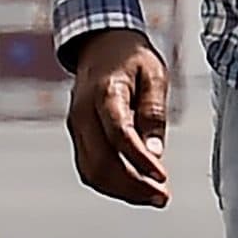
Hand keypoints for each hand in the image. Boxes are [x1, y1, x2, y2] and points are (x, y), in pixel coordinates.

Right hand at [65, 28, 170, 206]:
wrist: (101, 42)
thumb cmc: (129, 55)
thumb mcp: (154, 74)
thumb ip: (153, 113)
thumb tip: (154, 152)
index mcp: (105, 91)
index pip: (119, 135)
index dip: (140, 161)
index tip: (161, 177)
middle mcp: (83, 111)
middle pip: (101, 162)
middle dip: (132, 186)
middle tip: (161, 195)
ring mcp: (76, 125)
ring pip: (92, 171)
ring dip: (122, 190)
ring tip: (151, 195)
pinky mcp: (77, 135)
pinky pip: (89, 167)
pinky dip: (110, 183)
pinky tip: (133, 185)